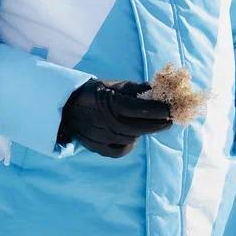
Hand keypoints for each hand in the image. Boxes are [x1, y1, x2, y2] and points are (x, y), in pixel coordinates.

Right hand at [57, 79, 171, 157]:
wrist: (65, 107)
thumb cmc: (92, 93)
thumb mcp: (111, 85)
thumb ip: (134, 88)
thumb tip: (157, 88)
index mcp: (110, 103)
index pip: (140, 110)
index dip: (158, 110)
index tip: (170, 109)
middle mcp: (106, 122)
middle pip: (139, 127)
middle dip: (157, 124)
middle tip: (169, 120)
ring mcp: (101, 137)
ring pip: (132, 138)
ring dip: (145, 132)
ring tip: (152, 125)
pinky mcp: (97, 147)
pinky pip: (121, 150)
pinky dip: (130, 144)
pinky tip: (133, 136)